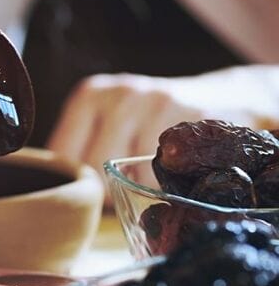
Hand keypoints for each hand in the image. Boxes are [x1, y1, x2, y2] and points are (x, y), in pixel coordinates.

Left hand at [47, 65, 278, 171]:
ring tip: (157, 175)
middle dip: (110, 189)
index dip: (78, 181)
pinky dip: (169, 184)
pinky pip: (168, 172)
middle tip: (130, 187)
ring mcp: (156, 103)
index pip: (63, 154)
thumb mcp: (113, 120)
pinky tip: (177, 172)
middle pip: (97, 167)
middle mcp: (119, 95)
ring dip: (143, 189)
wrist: (226, 97)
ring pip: (133, 175)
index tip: (95, 186)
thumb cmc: (156, 120)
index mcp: (90, 95)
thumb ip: (84, 145)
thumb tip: (58, 191)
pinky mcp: (192, 117)